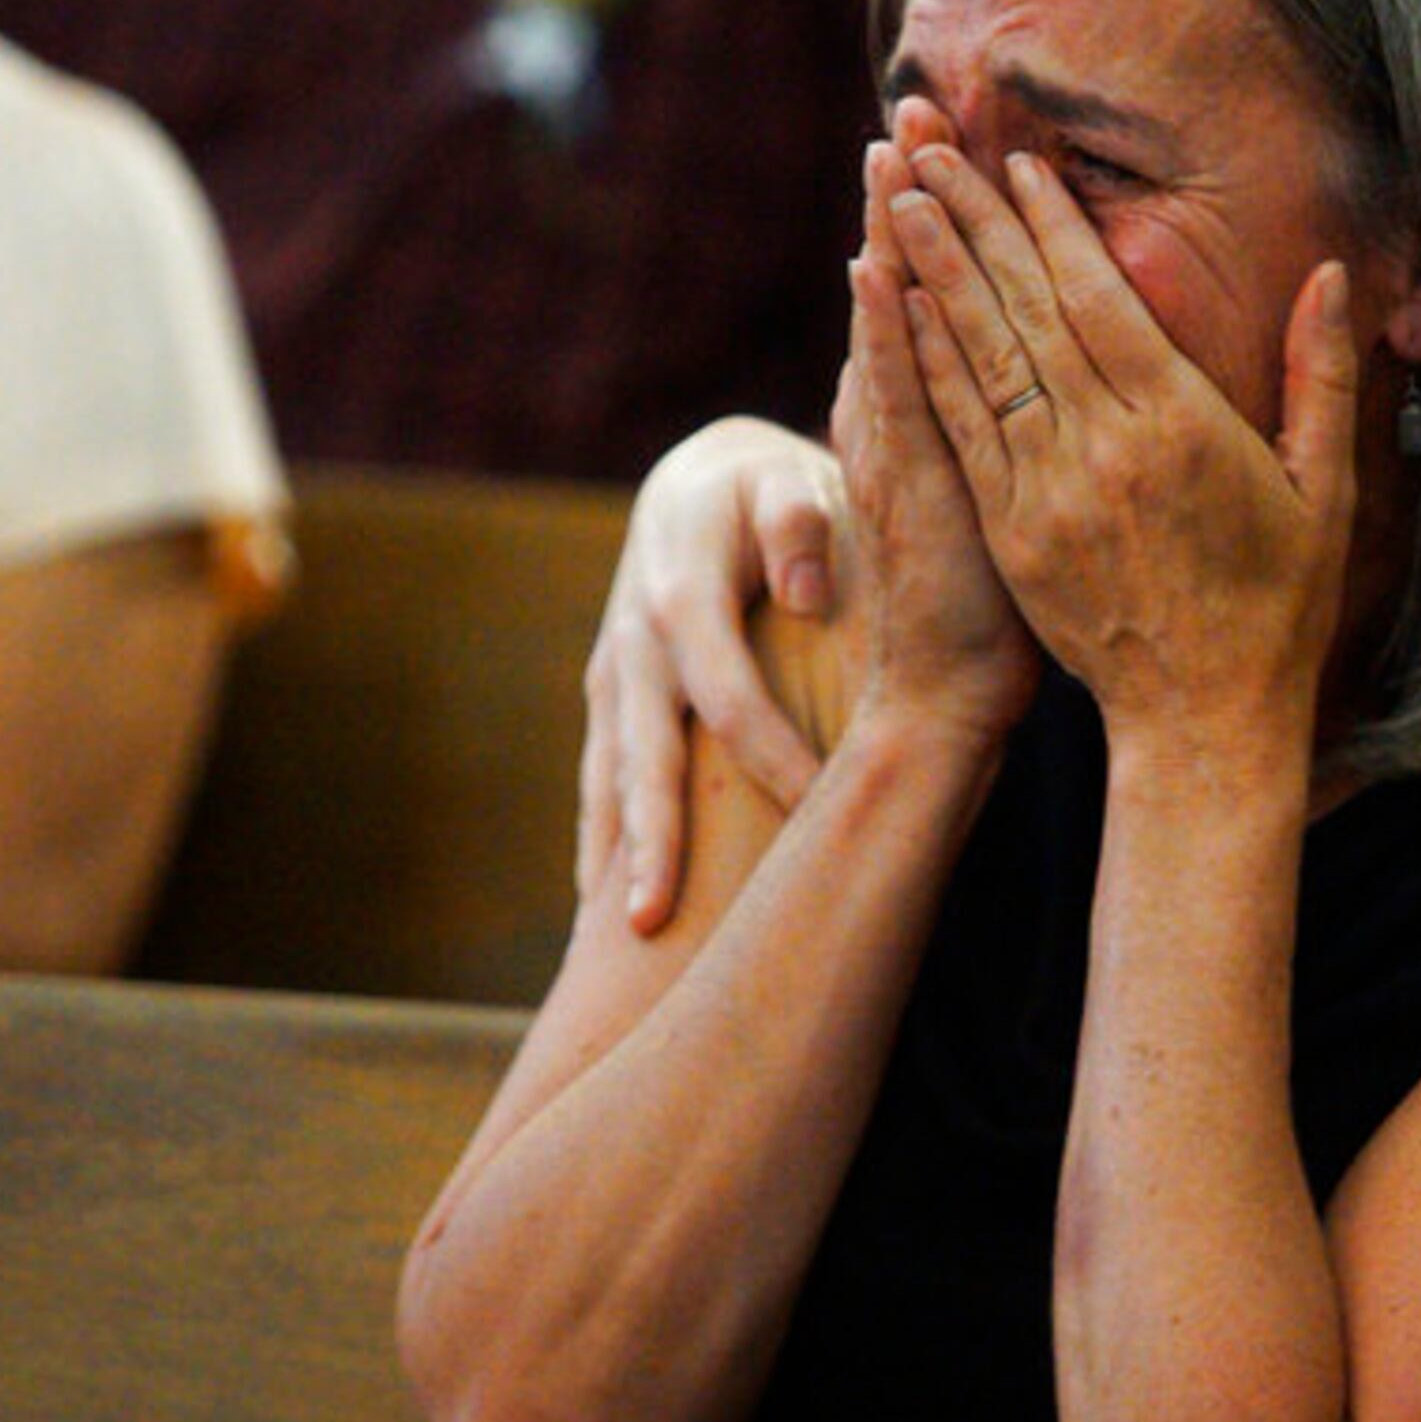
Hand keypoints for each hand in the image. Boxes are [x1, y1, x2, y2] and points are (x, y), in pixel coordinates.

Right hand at [578, 416, 847, 932]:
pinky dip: (598, 842)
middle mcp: (632, 644)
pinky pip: (599, 779)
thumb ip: (800, 524)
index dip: (774, 756)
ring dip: (611, 857)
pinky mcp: (608, 698)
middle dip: (650, 839)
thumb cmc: (766, 488)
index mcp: (679, 593)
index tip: (822, 812)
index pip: (728, 696)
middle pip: (643, 755)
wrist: (696, 480)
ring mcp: (611, 675)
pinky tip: (599, 912)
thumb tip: (808, 593)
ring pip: (606, 779)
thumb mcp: (787, 480)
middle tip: (651, 924)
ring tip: (618, 941)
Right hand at [838, 120, 1043, 745]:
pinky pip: (896, 400)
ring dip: (892, 234)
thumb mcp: (999, 484)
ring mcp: (901, 448)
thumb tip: (1026, 343)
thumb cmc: (995, 598)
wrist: (950, 692)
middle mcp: (907, 413)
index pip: (935, 285)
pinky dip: (883, 334)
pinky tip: (880, 269)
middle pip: (908, 280)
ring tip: (890, 149)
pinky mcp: (910, 489)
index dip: (936, 206)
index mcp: (941, 406)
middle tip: (911, 100)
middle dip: (911, 189)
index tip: (945, 127)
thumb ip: (1001, 410)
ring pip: (896, 322)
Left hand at [883, 141, 1358, 783]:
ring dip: (936, 273)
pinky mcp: (1009, 530)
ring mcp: (1046, 491)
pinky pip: (960, 427)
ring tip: (904, 201)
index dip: (1054, 225)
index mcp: (1181, 427)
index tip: (1021, 163)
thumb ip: (1322, 375)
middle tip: (933, 151)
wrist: (1204, 720)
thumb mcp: (1325, 488)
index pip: (1100, 299)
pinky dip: (925, 360)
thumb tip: (1332, 276)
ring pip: (981, 358)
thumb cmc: (1279, 603)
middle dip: (976, 223)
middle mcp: (1103, 449)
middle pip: (1027, 311)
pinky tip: (900, 308)